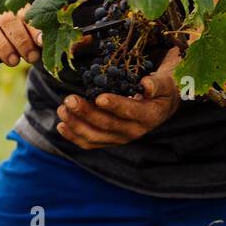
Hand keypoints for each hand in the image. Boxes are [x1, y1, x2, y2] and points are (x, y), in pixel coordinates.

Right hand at [0, 3, 42, 67]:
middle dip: (22, 41)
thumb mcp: (25, 37)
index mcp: (15, 8)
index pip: (26, 14)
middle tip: (31, 58)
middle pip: (8, 21)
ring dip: (4, 47)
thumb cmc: (10, 39)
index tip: (41, 42)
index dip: (34, 29)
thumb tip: (44, 44)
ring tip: (13, 61)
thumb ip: (34, 39)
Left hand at [56, 45, 183, 149]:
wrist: (159, 106)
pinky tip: (61, 125)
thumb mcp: (164, 83)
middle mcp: (134, 131)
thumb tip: (146, 85)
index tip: (99, 97)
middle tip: (70, 99)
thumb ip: (157, 83)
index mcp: (148, 116)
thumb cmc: (160, 90)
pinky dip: (74, 136)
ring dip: (76, 124)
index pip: (130, 112)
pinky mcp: (109, 140)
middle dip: (86, 112)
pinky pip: (89, 143)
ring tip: (62, 109)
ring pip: (95, 136)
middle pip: (107, 125)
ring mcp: (120, 138)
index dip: (115, 105)